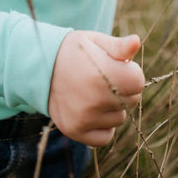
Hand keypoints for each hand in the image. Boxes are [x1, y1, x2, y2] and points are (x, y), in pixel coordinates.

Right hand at [48, 31, 144, 145]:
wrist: (39, 68)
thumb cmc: (73, 52)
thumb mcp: (94, 41)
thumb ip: (118, 46)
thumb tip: (136, 42)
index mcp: (102, 73)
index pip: (138, 82)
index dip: (130, 72)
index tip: (117, 67)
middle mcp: (94, 99)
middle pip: (132, 100)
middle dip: (123, 89)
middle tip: (103, 78)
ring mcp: (84, 118)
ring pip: (119, 118)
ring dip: (113, 107)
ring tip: (93, 92)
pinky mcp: (75, 131)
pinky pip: (105, 137)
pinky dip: (103, 126)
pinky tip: (91, 110)